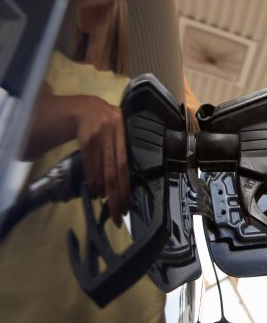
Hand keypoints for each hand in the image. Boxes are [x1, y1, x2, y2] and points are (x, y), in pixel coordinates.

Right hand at [72, 96, 128, 226]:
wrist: (85, 107)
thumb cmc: (105, 123)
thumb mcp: (118, 133)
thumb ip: (122, 151)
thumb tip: (124, 182)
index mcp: (125, 134)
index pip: (125, 167)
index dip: (126, 188)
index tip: (126, 207)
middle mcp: (113, 135)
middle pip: (116, 171)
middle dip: (117, 195)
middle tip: (117, 215)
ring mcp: (98, 136)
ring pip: (102, 169)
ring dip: (103, 190)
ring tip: (106, 204)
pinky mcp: (85, 138)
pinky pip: (89, 163)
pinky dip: (92, 179)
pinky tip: (95, 191)